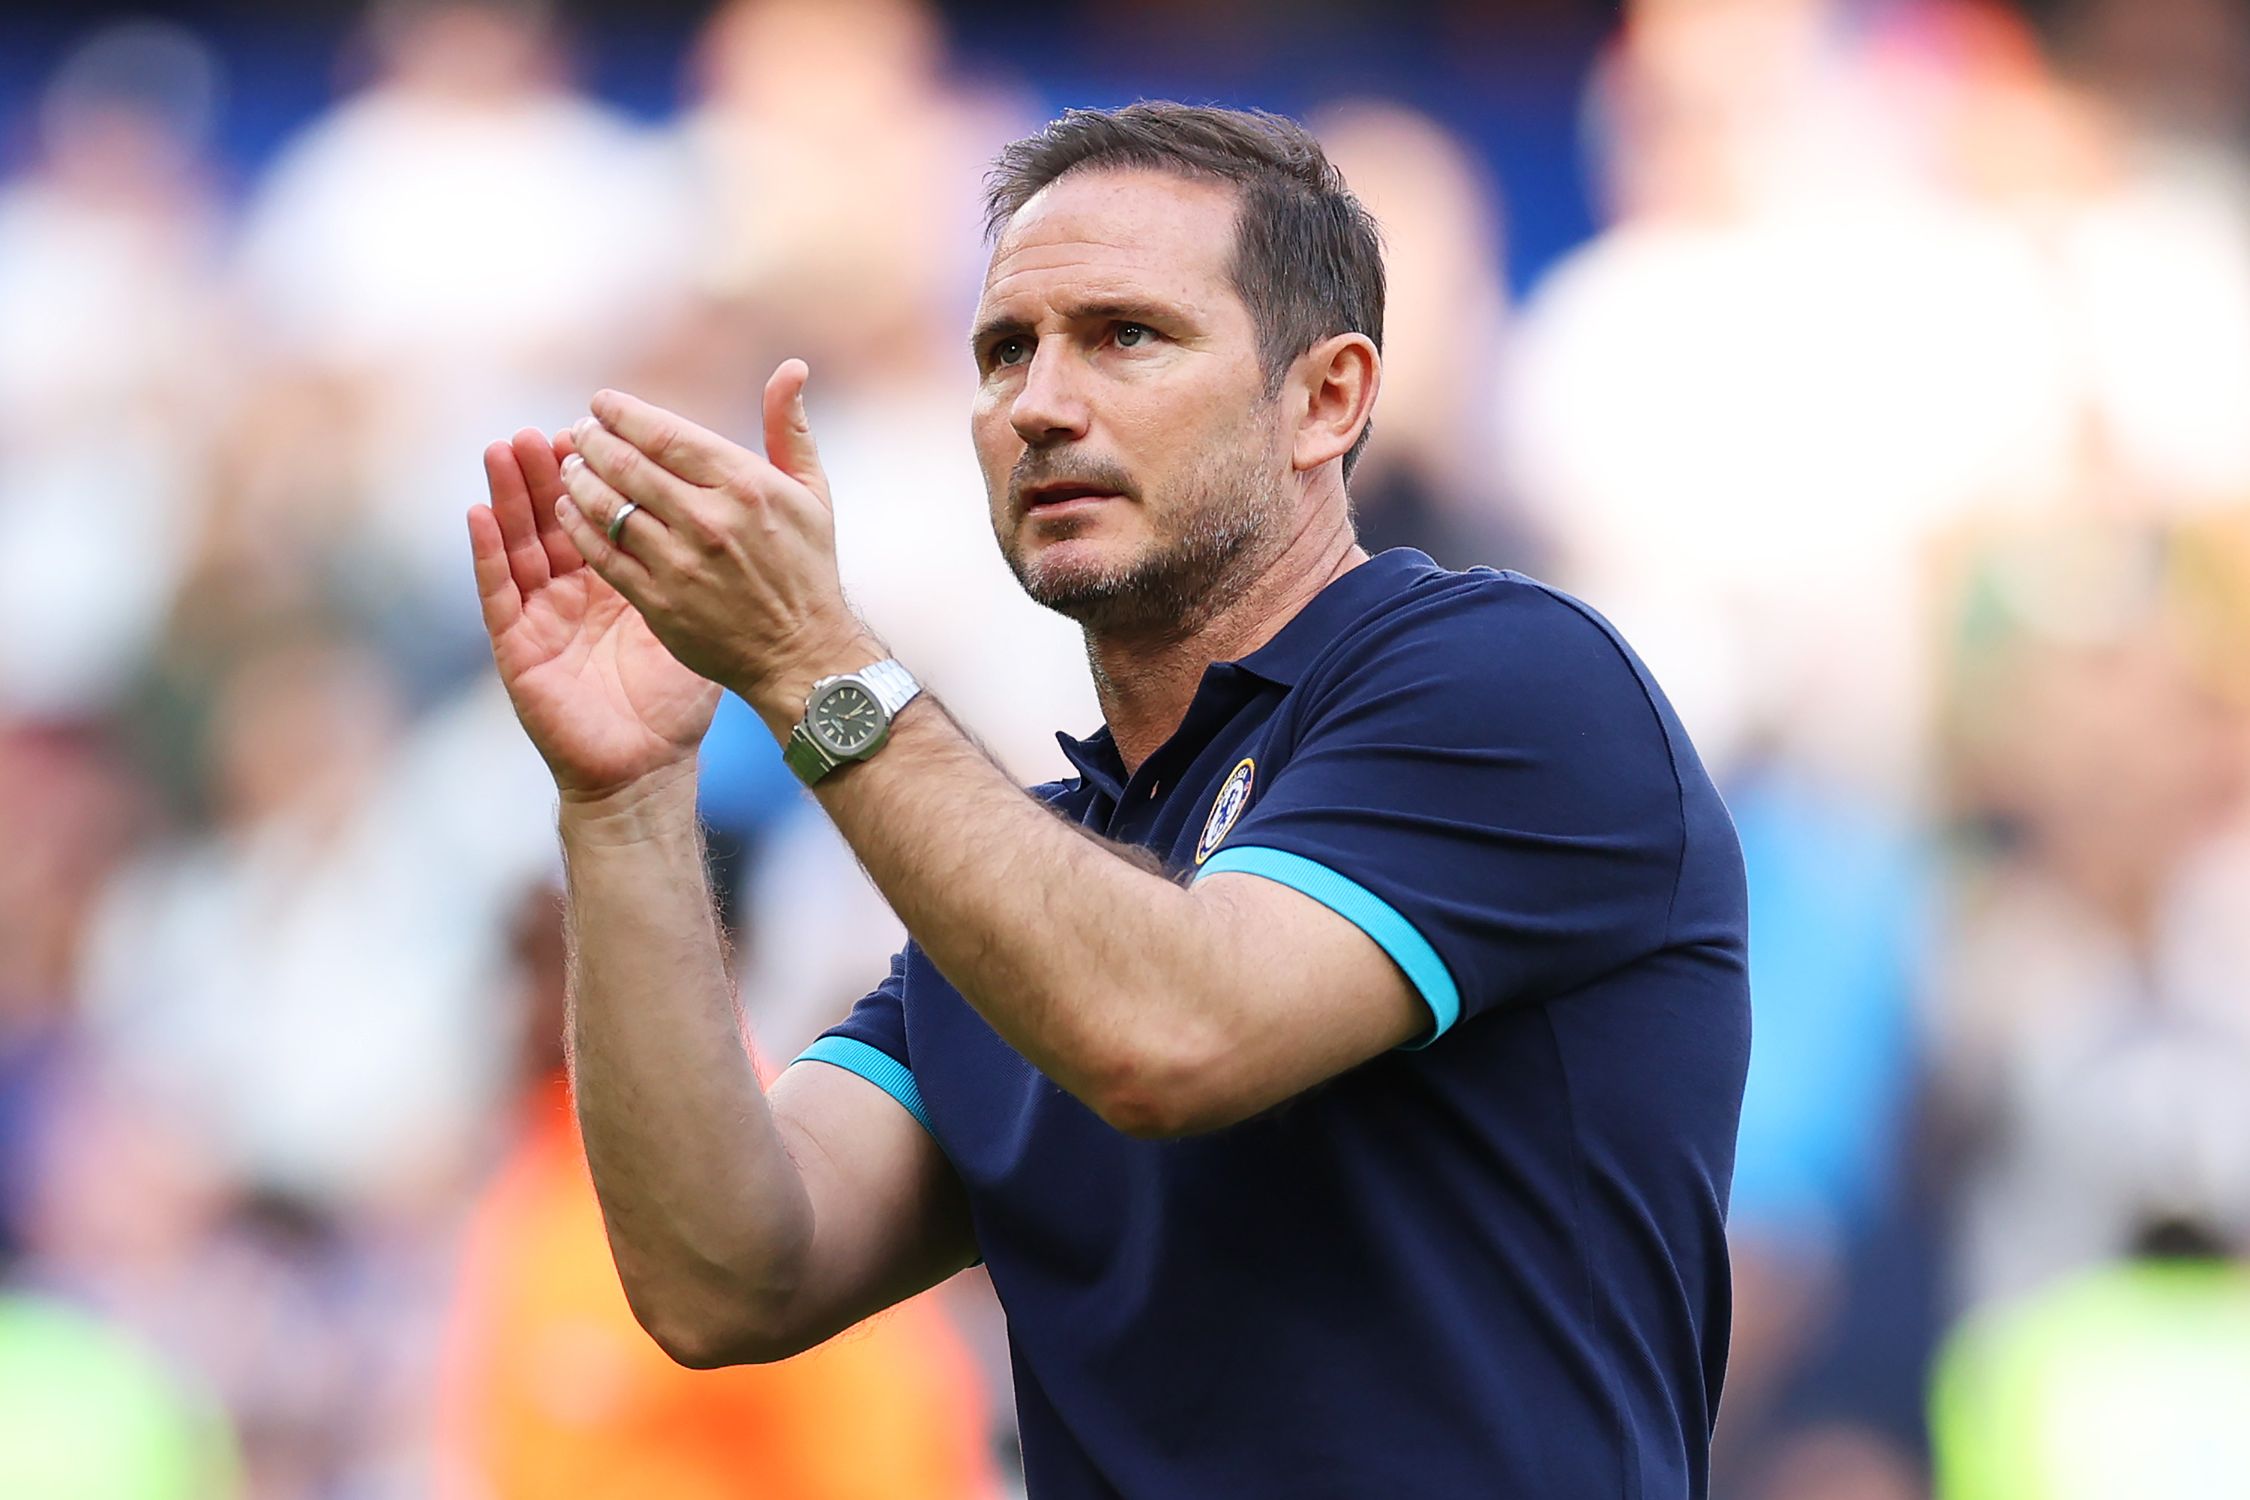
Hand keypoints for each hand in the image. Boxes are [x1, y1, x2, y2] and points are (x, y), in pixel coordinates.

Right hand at [469, 427, 721, 799]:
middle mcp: (574, 590)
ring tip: (505, 446)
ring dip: (508, 495)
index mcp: (619, 579)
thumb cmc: (676, 702)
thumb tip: (744, 513)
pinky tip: (477, 514)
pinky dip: (485, 554)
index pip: (604, 510)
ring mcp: (542, 615)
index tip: (600, 422)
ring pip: (519, 542)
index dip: (599, 470)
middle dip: (549, 470)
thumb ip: (711, 568)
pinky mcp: (516, 646)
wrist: (646, 768)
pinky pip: (496, 593)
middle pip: (555, 516)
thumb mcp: (700, 621)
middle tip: (549, 426)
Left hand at [546, 360, 877, 728]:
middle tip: (578, 431)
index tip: (601, 403)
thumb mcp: (811, 492)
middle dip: (592, 440)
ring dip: (579, 478)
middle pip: (628, 464)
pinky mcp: (660, 602)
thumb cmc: (806, 568)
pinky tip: (569, 510)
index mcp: (746, 485)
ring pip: (609, 506)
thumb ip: (789, 427)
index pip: (666, 434)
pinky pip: (603, 554)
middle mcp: (711, 520)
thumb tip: (791, 367)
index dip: (624, 413)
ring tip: (570, 465)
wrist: (802, 653)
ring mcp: (682, 563)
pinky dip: (578, 526)